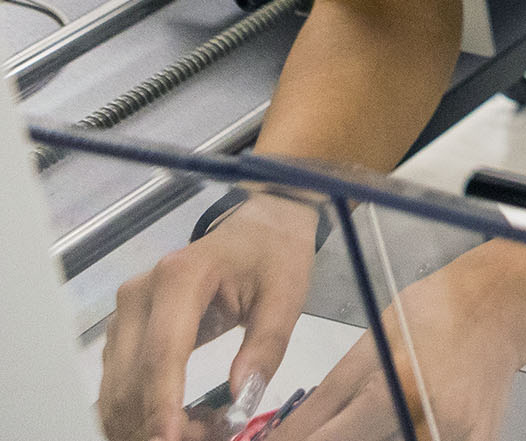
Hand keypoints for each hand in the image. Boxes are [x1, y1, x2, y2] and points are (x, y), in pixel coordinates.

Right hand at [98, 193, 321, 440]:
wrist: (257, 226)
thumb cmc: (273, 254)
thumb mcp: (287, 293)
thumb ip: (266, 345)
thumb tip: (240, 399)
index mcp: (181, 277)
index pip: (162, 354)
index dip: (162, 405)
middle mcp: (139, 295)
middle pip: (132, 381)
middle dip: (161, 424)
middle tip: (212, 435)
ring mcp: (124, 314)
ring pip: (117, 391)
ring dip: (147, 424)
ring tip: (202, 427)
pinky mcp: (122, 332)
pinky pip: (119, 385)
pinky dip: (141, 413)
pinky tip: (180, 419)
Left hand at [282, 244, 525, 440]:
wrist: (502, 306)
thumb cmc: (435, 312)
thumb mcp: (369, 344)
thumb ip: (324, 401)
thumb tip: (281, 439)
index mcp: (395, 389)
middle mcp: (427, 422)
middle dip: (341, 437)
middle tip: (349, 418)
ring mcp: (456, 438)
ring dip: (375, 433)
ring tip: (382, 411)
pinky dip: (409, 433)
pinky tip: (409, 418)